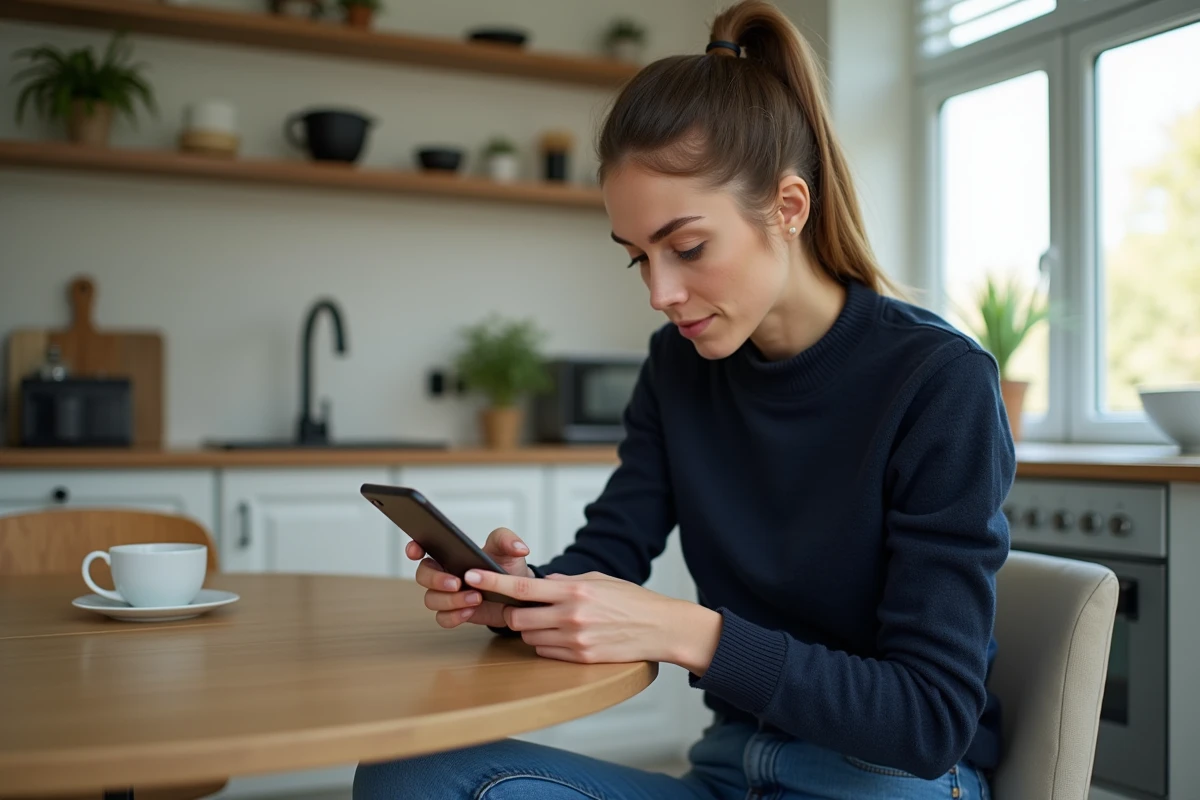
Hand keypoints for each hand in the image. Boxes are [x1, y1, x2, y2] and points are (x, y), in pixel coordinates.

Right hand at [407, 527, 533, 628]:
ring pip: (432, 599)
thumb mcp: (508, 549)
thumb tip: (519, 547)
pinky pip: (443, 618)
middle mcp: (443, 573)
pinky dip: (454, 616)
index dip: (414, 547)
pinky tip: (469, 612)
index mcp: (449, 553)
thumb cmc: (507, 567)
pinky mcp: (455, 612)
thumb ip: (509, 541)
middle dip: (436, 579)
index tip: (415, 551)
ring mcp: (447, 595)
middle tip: (457, 583)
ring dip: (450, 600)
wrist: (518, 594)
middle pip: (423, 576)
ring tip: (476, 598)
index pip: (423, 547)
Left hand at [464, 569, 722, 671]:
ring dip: (531, 630)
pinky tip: (562, 636)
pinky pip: (547, 652)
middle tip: (522, 608)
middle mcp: (570, 616)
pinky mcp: (580, 658)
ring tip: (552, 622)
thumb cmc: (631, 600)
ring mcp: (575, 640)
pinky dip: (547, 644)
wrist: (660, 628)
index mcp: (573, 590)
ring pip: (530, 637)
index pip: (522, 587)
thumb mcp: (599, 580)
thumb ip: (566, 580)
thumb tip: (543, 581)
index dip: (492, 582)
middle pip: (518, 618)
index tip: (470, 575)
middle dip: (513, 613)